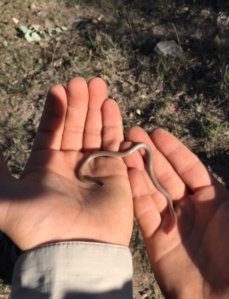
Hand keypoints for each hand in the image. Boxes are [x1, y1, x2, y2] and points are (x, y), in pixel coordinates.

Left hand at [0, 77, 132, 249]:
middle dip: (79, 103)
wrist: (75, 249)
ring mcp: (95, 167)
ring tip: (97, 85)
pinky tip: (111, 105)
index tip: (59, 89)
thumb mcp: (5, 198)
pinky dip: (113, 125)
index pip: (52, 130)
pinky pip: (115, 145)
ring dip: (96, 108)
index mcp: (46, 166)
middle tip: (82, 81)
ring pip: (95, 131)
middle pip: (75, 126)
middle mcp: (70, 164)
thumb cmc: (40, 224)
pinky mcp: (116, 174)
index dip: (55, 109)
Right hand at [125, 127, 228, 298]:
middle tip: (133, 133)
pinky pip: (144, 211)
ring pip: (152, 189)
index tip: (157, 133)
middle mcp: (191, 208)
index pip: (190, 167)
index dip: (173, 150)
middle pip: (167, 174)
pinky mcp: (158, 241)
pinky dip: (135, 192)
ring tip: (124, 148)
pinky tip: (126, 173)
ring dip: (138, 168)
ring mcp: (173, 224)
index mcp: (214, 199)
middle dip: (150, 153)